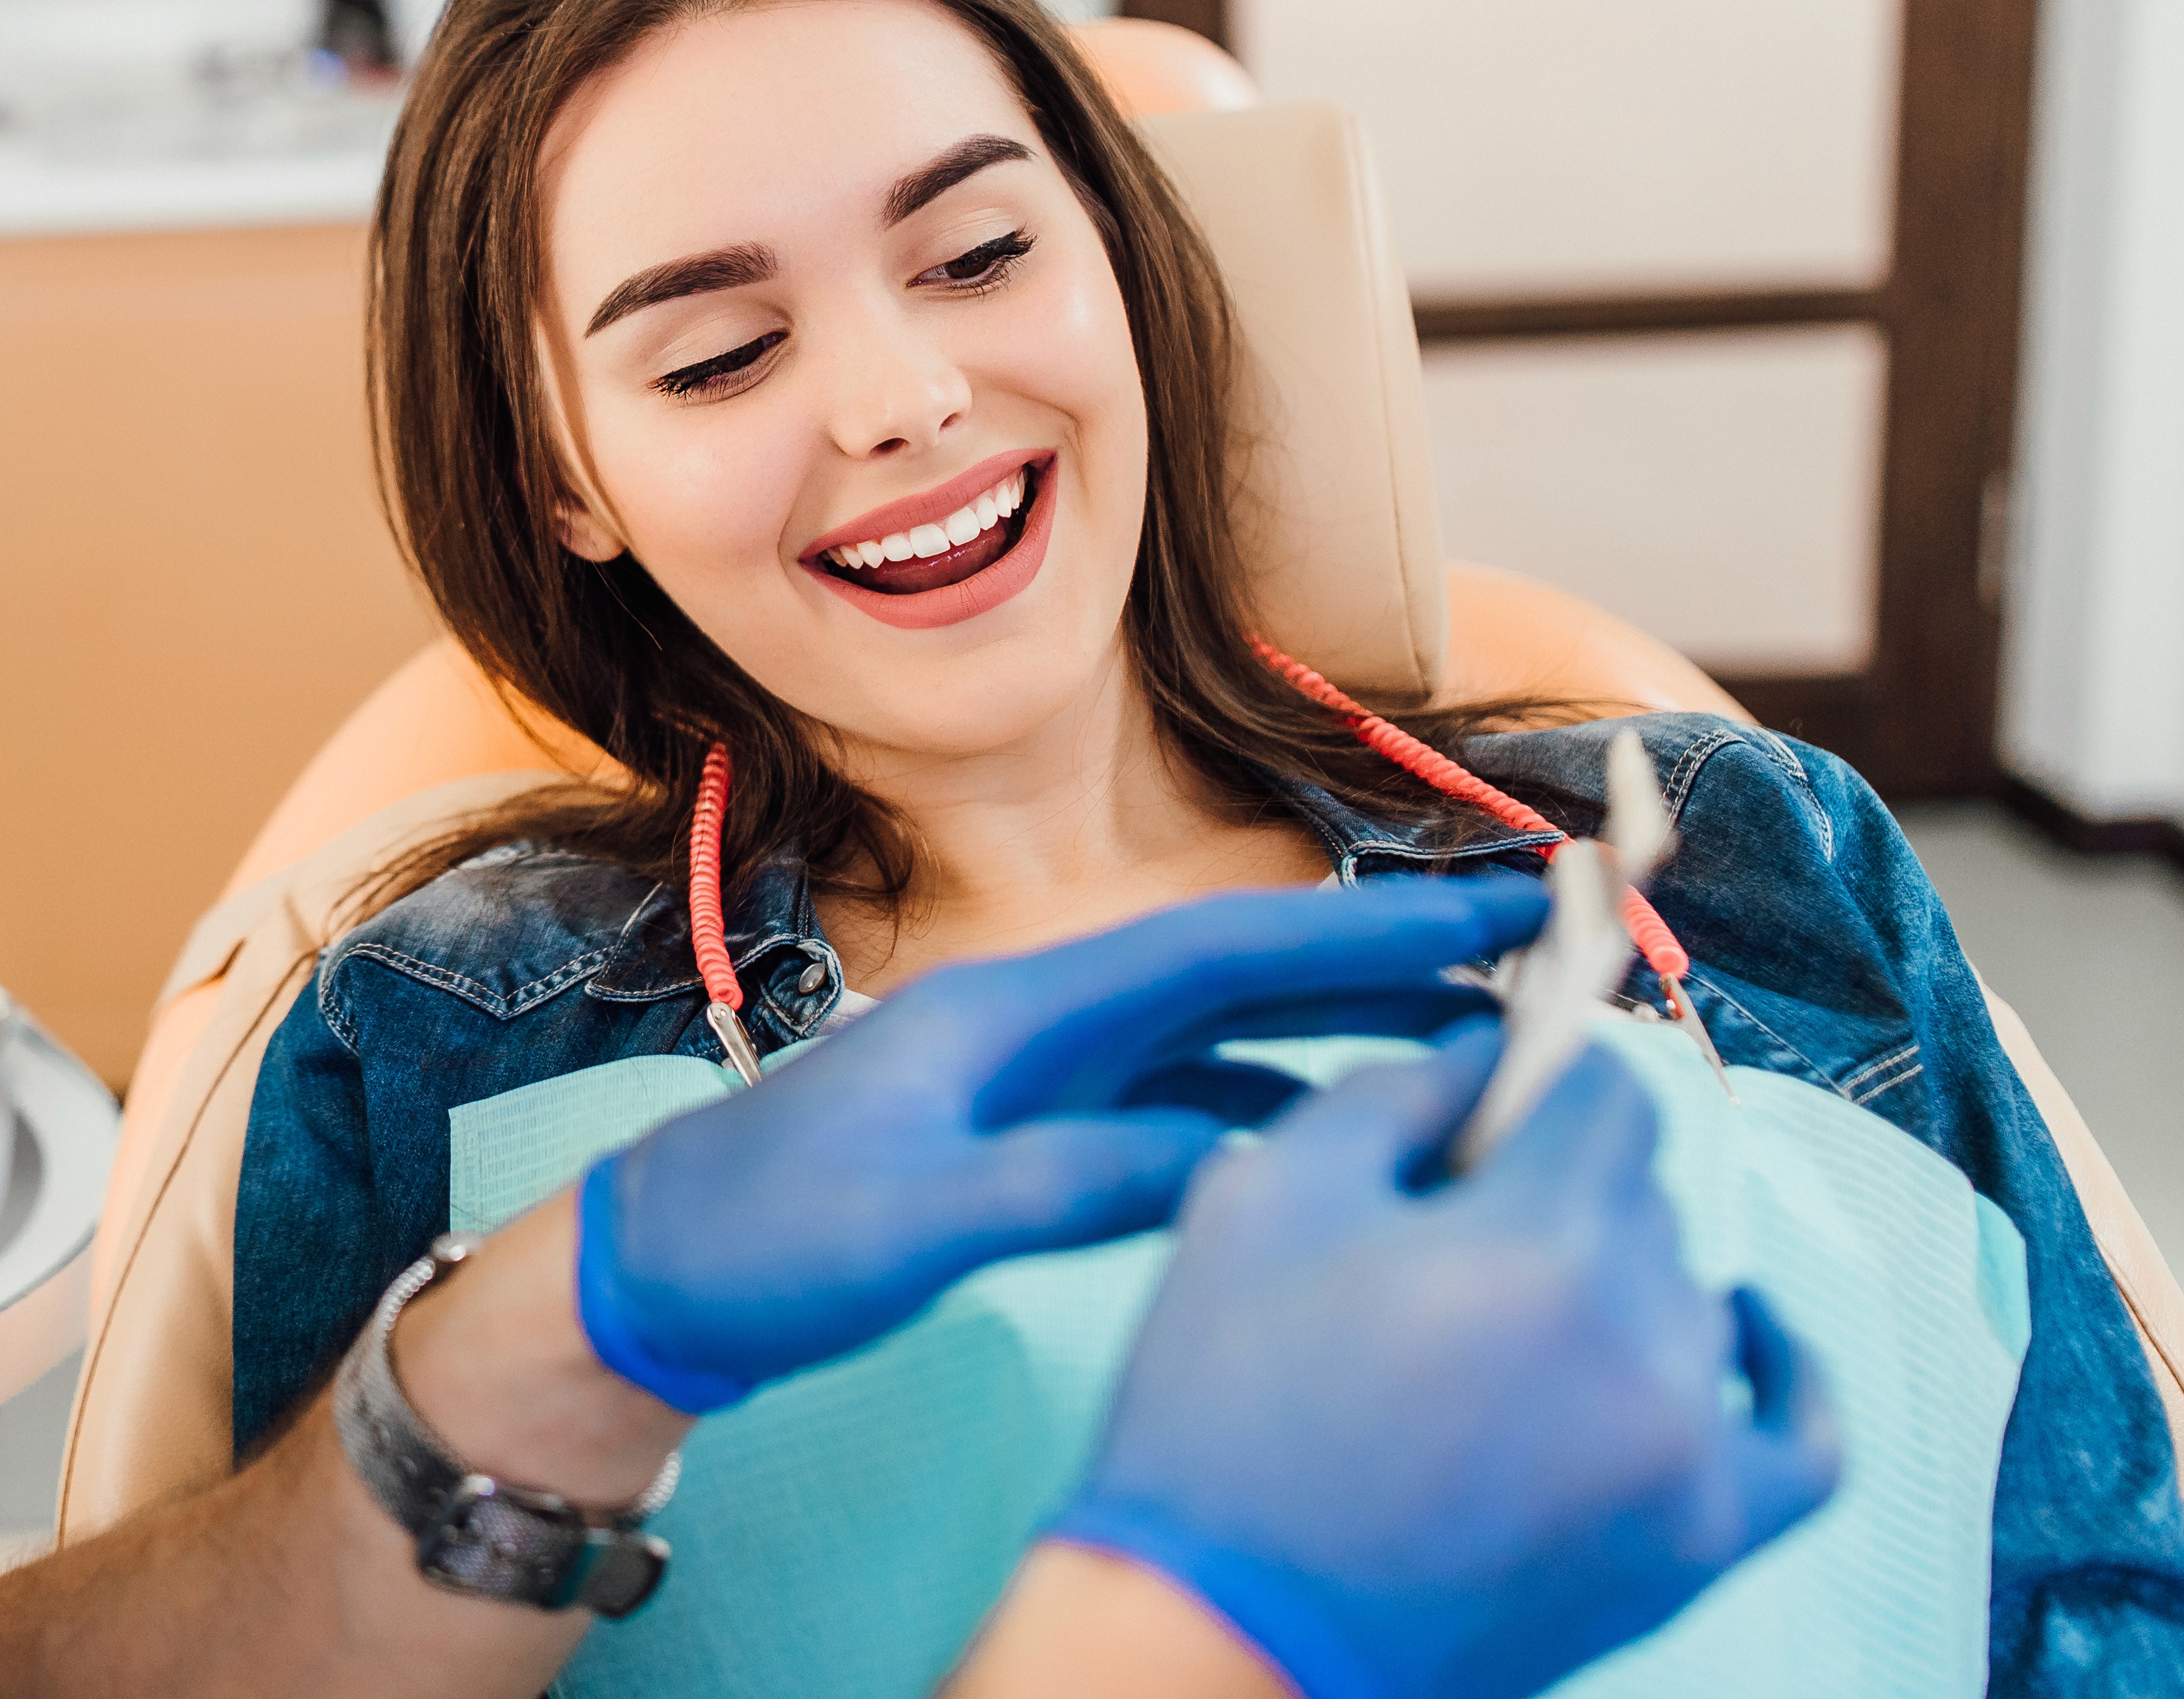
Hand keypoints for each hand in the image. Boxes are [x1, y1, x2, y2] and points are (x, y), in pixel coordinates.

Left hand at [574, 878, 1547, 1411]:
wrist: (656, 1274)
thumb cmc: (761, 1242)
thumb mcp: (909, 1221)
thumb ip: (1059, 1185)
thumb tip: (1225, 1157)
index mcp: (1013, 1010)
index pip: (1220, 946)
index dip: (1362, 927)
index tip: (1486, 910)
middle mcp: (1033, 1018)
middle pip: (1237, 967)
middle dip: (1379, 956)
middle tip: (1527, 952)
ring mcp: (1032, 1070)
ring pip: (1218, 1027)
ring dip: (1335, 1023)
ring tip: (1466, 1036)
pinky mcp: (1024, 1126)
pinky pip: (1179, 1089)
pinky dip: (1268, 1095)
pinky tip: (1334, 1126)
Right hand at [1050, 1028, 1840, 1698]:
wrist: (1228, 1630)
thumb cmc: (1224, 1407)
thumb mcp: (1261, 1196)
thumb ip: (1390, 1091)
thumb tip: (1488, 1046)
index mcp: (1537, 1243)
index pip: (1609, 1092)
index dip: (1548, 1070)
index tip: (1499, 1085)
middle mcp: (1645, 1341)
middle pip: (1644, 1194)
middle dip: (1557, 1184)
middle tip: (1453, 1227)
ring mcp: (1691, 1455)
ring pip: (1691, 1295)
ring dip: (1617, 1277)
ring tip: (1507, 1318)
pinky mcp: (1702, 1545)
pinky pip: (1802, 1435)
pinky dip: (1778, 1366)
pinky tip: (1739, 1325)